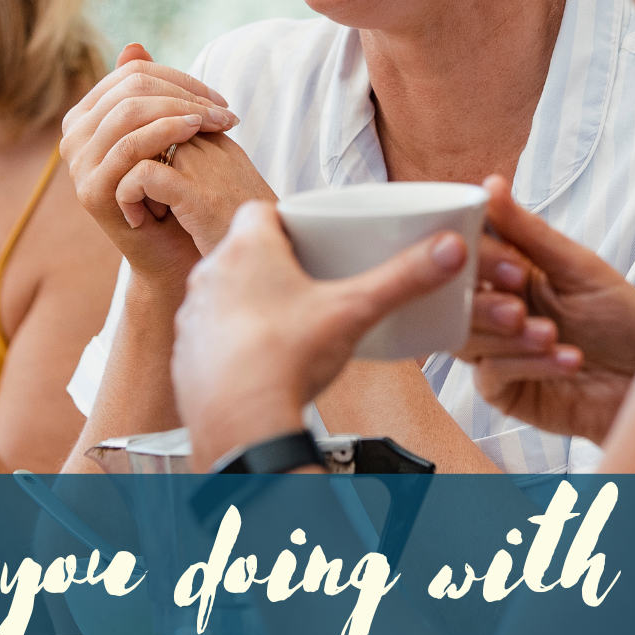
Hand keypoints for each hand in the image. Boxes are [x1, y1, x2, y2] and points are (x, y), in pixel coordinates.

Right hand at [60, 43, 243, 285]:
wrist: (175, 250)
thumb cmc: (174, 187)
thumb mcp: (165, 133)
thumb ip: (147, 91)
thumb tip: (134, 45)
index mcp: (86, 116)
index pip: (132, 73)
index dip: (179, 77)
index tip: (218, 98)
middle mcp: (73, 137)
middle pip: (132, 88)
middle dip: (185, 94)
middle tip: (225, 112)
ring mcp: (78, 164)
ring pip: (131, 113)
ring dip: (182, 111)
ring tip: (217, 123)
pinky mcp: (92, 190)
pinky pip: (131, 146)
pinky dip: (166, 133)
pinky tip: (196, 133)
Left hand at [173, 201, 466, 465]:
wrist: (240, 424)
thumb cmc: (287, 359)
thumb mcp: (355, 310)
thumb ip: (403, 278)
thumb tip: (448, 250)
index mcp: (247, 249)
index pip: (261, 210)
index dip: (288, 220)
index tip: (313, 235)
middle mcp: (211, 275)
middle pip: (245, 252)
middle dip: (276, 263)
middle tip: (311, 281)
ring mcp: (194, 316)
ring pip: (225, 294)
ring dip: (250, 302)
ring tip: (288, 324)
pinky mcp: (186, 356)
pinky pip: (210, 336)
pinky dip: (233, 342)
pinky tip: (261, 360)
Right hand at [460, 176, 634, 443]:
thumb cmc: (622, 320)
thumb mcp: (581, 269)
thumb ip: (531, 233)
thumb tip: (490, 186)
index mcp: (508, 272)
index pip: (466, 254)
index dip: (475, 256)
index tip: (509, 264)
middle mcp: (495, 310)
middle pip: (453, 301)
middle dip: (485, 302)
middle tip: (519, 306)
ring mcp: (496, 351)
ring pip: (465, 339)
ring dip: (510, 336)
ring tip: (552, 334)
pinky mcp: (505, 391)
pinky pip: (492, 375)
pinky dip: (529, 364)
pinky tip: (568, 359)